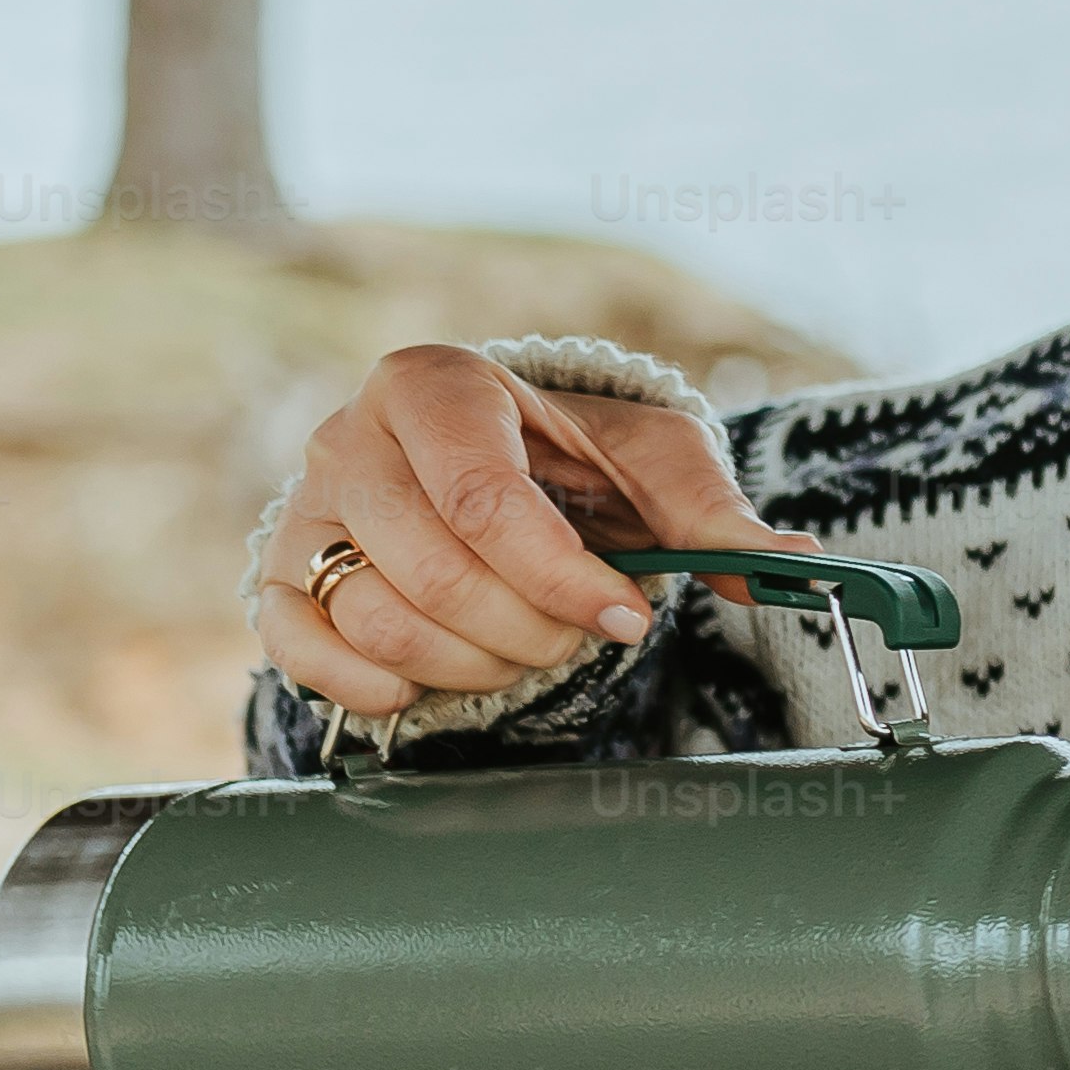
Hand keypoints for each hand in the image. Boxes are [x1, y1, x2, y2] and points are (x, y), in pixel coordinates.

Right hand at [255, 343, 808, 715]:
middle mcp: (349, 439)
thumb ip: (713, 510)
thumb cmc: (570, 459)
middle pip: (432, 570)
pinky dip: (381, 685)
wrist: (484, 471)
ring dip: (473, 661)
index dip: (561, 576)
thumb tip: (793, 562)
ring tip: (524, 645)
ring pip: (377, 619)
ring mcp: (301, 511)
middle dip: (528, 626)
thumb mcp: (651, 460)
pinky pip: (306, 655)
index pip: (484, 499)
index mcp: (437, 384)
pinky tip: (438, 674)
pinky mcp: (276, 580)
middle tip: (580, 631)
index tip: (627, 616)